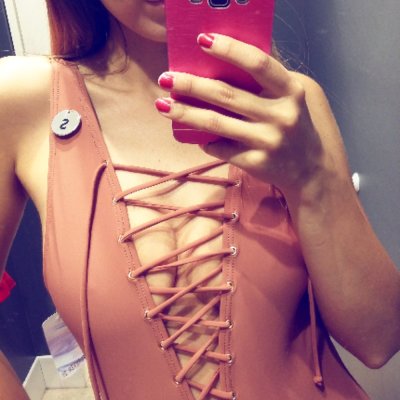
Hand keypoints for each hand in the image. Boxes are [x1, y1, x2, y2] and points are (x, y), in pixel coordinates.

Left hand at [155, 33, 325, 197]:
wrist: (311, 171)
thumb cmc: (295, 127)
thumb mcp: (291, 98)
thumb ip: (268, 78)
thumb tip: (232, 52)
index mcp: (291, 91)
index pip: (258, 64)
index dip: (229, 49)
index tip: (201, 41)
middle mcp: (282, 115)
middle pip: (227, 94)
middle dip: (191, 84)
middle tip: (166, 78)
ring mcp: (269, 142)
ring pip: (216, 123)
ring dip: (184, 113)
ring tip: (162, 104)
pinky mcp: (256, 163)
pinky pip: (220, 148)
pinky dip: (204, 142)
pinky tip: (195, 136)